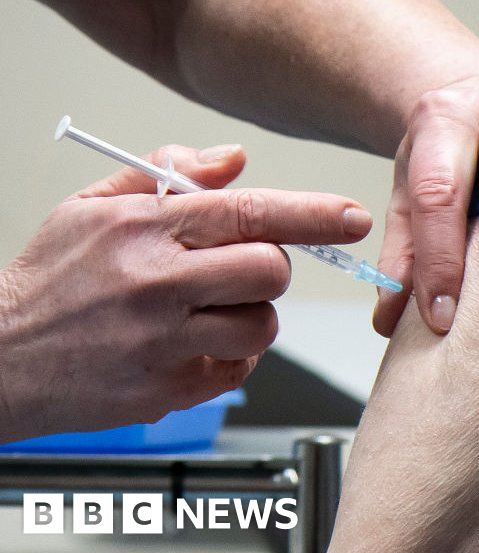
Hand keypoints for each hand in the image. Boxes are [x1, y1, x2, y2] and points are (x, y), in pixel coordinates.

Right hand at [0, 145, 371, 442]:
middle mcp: (157, 283)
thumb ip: (168, 176)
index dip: (312, 214)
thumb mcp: (92, 208)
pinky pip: (239, 370)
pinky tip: (193, 344)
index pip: (249, 213)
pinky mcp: (166, 390)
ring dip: (251, 316)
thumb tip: (235, 159)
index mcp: (144, 229)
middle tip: (238, 270)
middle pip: (270, 271)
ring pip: (262, 325)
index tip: (351, 217)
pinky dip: (230, 356)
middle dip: (269, 269)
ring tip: (208, 312)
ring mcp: (162, 342)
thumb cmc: (51, 280)